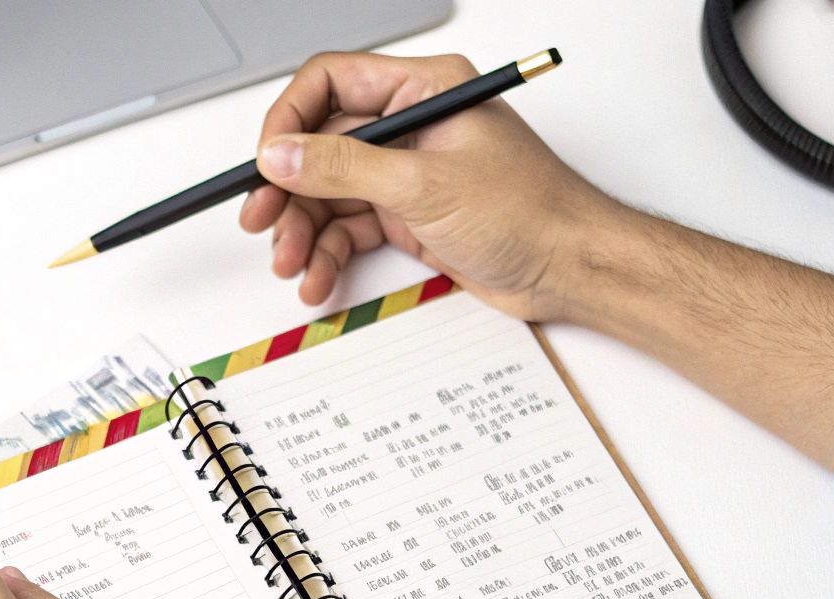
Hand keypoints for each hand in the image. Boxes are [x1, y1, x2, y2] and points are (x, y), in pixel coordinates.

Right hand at [241, 52, 623, 319]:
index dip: (290, 121)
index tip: (266, 164)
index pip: (331, 84)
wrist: (571, 269)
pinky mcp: (409, 215)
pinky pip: (350, 228)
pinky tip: (318, 279)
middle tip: (262, 223)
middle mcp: (411, 125)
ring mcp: (407, 172)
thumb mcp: (425, 185)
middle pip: (321, 146)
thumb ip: (345, 167)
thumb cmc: (531, 212)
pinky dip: (329, 255)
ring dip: (303, 231)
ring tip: (292, 264)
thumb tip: (281, 154)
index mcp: (423, 90)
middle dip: (289, 190)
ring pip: (329, 194)